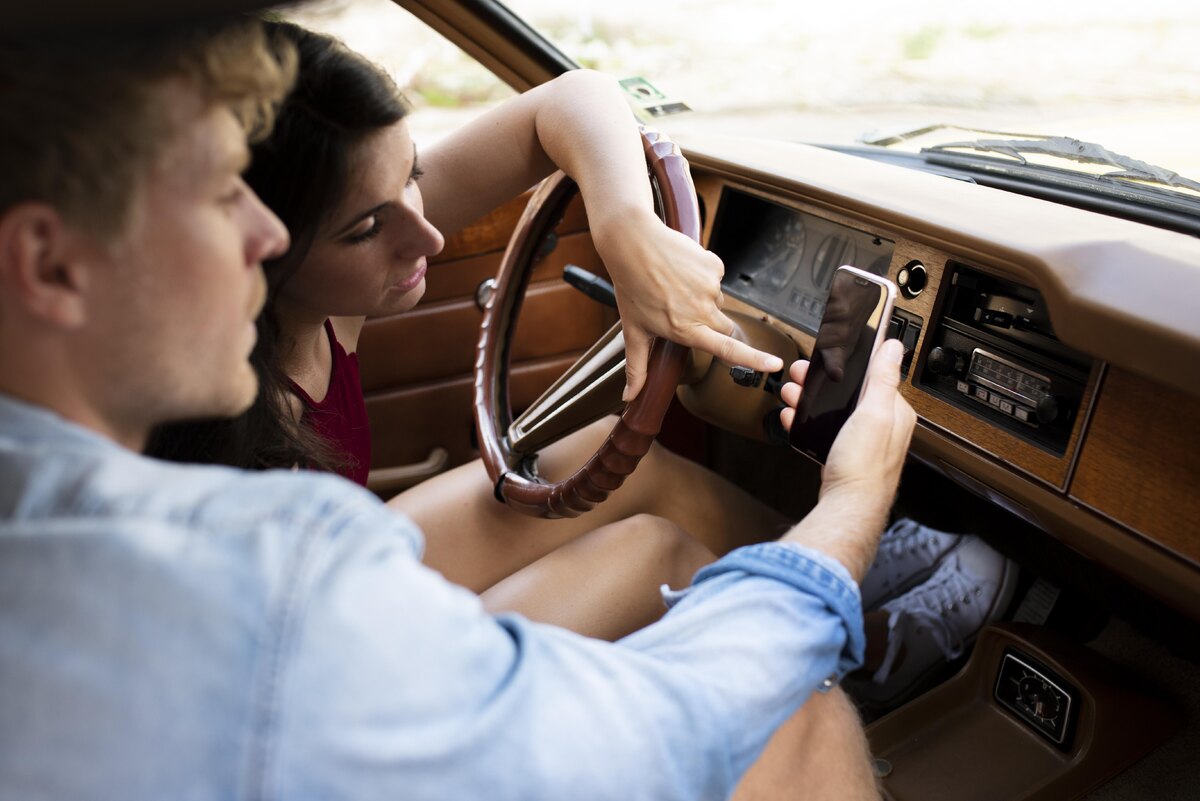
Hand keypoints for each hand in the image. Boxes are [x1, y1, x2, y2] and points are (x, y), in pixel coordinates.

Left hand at [591, 209, 783, 400]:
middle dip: (710, 325)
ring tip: (675, 286)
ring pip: (717, 301)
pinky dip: (703, 276)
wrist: (633, 243)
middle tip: (681, 311)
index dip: (754, 359)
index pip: (727, 349)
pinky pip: (715, 277)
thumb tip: (629, 398)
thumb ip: (637, 367)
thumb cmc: (632, 289)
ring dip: (702, 297)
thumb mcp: (634, 331)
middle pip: (724, 327)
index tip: (775, 365)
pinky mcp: (714, 266)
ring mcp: (711, 286)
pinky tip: (682, 270)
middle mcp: (702, 310)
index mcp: (686, 329)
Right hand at [781, 339, 915, 510]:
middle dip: (823, 384)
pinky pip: (823, 431)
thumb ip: (884, 378)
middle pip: (849, 394)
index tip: (829, 361)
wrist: (846, 507)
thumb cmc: (863, 467)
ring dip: (810, 401)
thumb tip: (893, 347)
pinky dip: (807, 422)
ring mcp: (861, 443)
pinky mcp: (843, 456)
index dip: (849, 368)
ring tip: (792, 394)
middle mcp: (882, 428)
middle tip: (801, 376)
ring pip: (834, 412)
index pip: (875, 378)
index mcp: (895, 414)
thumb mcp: (874, 413)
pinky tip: (794, 419)